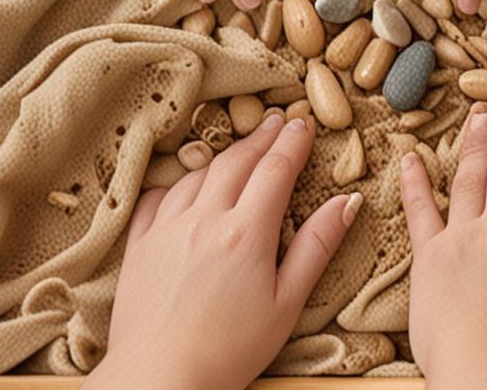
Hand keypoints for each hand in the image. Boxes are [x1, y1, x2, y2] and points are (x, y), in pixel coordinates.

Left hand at [85, 116, 360, 389]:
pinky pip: (155, 198)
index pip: (275, 169)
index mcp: (246, 232)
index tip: (304, 124)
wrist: (161, 378)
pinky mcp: (138, 246)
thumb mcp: (288, 302)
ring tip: (240, 149)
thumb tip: (348, 202)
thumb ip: (317, 246)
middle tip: (279, 121)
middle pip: (238, 162)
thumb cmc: (231, 350)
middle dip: (262, 137)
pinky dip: (175, 183)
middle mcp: (204, 219)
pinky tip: (184, 184)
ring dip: (223, 156)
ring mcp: (166, 229)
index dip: (293, 142)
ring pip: (197, 175)